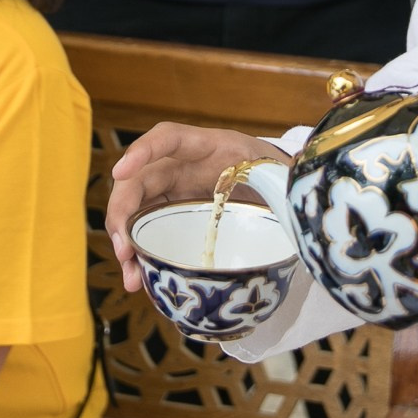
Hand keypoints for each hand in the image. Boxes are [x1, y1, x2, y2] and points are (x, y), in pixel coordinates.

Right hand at [106, 125, 288, 291]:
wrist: (276, 184)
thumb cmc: (277, 174)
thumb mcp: (280, 175)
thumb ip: (281, 185)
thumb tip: (294, 202)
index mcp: (210, 147)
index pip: (169, 138)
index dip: (143, 151)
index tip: (123, 171)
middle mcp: (182, 166)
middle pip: (139, 181)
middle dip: (123, 213)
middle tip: (125, 249)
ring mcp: (174, 190)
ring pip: (136, 210)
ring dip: (126, 242)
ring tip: (131, 276)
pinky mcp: (173, 214)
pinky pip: (148, 230)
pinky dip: (140, 254)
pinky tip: (140, 279)